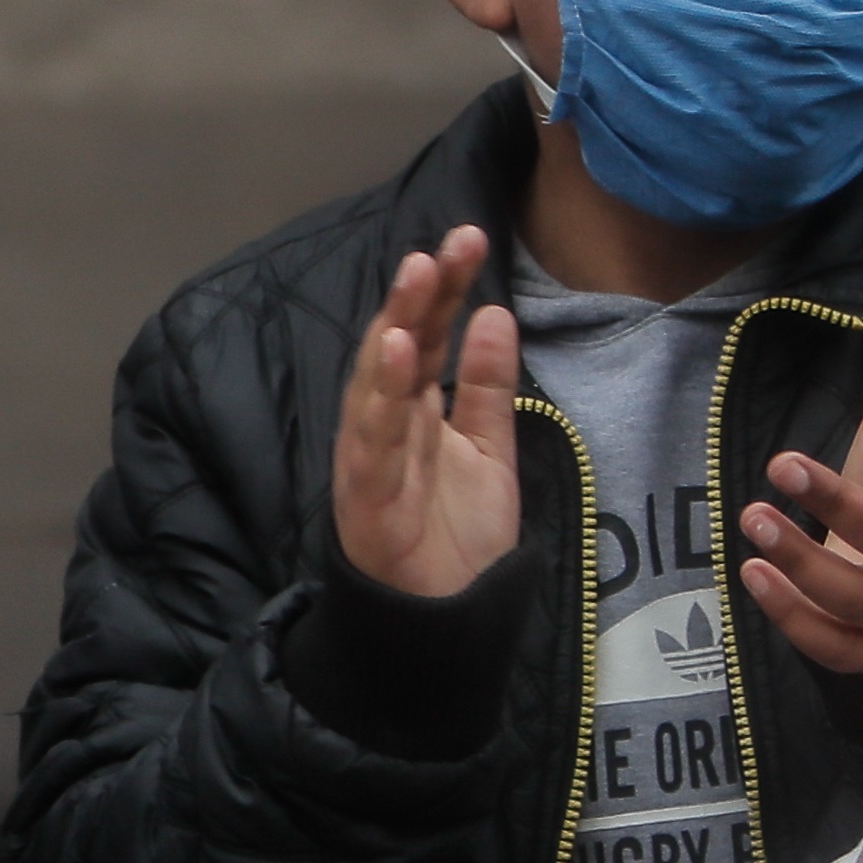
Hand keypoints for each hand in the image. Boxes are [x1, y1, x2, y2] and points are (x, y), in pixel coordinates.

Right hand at [332, 226, 521, 597]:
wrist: (446, 623)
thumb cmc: (458, 539)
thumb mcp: (490, 451)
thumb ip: (488, 387)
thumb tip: (495, 313)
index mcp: (416, 410)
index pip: (430, 335)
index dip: (447, 288)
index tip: (473, 239)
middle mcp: (388, 424)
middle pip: (399, 345)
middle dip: (420, 292)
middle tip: (447, 244)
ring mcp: (372, 457)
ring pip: (378, 380)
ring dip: (396, 324)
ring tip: (418, 274)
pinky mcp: (367, 495)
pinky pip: (374, 438)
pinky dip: (383, 393)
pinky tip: (398, 350)